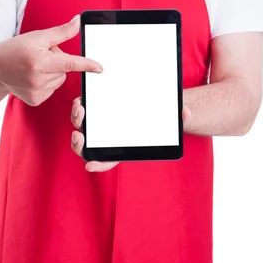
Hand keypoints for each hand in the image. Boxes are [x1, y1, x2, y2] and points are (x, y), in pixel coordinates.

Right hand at [0, 15, 102, 105]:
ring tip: (35, 66)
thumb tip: (78, 22)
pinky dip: (47, 82)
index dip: (86, 64)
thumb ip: (61, 32)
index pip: (69, 63)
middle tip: (40, 56)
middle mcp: (38, 79)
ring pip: (59, 80)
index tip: (100, 68)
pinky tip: (33, 77)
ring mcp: (36, 92)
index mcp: (40, 62)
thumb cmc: (14, 49)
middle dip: (58, 61)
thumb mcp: (38, 36)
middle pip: (65, 70)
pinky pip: (52, 89)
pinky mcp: (35, 100)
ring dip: (52, 72)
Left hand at [71, 97, 191, 171]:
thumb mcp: (168, 120)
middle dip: (79, 142)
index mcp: (120, 148)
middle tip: (79, 134)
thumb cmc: (157, 119)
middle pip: (87, 145)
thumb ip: (178, 118)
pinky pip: (84, 110)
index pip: (107, 161)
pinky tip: (81, 97)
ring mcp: (97, 125)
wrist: (149, 105)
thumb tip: (186, 113)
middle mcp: (105, 138)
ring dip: (77, 119)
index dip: (98, 165)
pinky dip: (80, 106)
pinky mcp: (94, 109)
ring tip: (79, 108)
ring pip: (81, 126)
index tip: (90, 165)